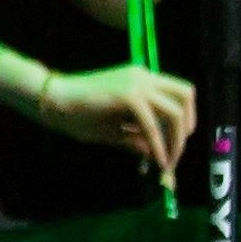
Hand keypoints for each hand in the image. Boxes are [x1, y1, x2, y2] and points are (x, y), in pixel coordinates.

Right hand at [29, 62, 193, 179]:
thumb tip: (156, 154)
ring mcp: (137, 84)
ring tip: (167, 164)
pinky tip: (157, 162)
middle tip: (176, 156)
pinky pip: (153, 126)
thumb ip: (137, 138)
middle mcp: (144, 77)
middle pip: (185, 97)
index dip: (187, 118)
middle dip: (186, 131)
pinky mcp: (128, 96)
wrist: (53, 101)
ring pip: (174, 113)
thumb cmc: (78, 114)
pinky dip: (159, 146)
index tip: (177, 143)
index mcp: (142, 79)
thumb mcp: (115, 129)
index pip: (180, 92)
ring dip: (175, 142)